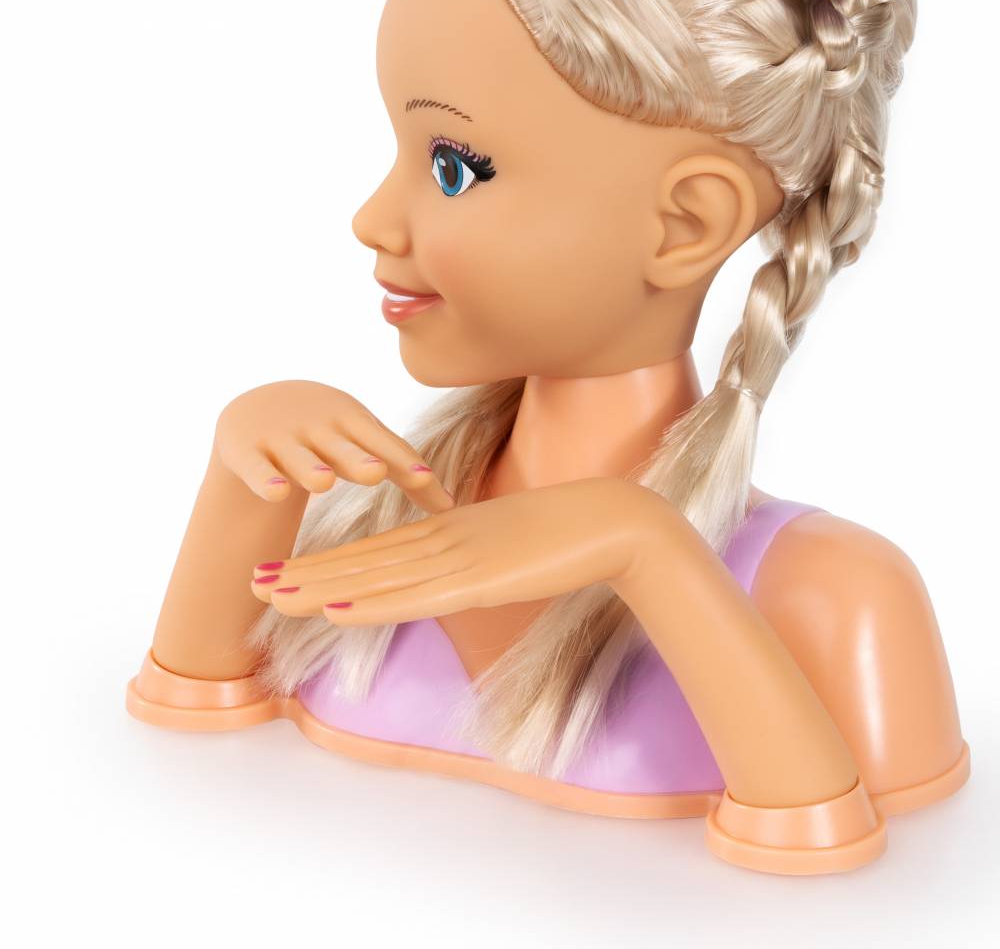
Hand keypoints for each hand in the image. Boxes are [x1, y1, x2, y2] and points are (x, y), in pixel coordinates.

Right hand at [214, 379, 453, 512]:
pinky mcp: (245, 449)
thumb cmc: (332, 434)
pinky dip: (264, 478)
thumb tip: (453, 509)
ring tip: (326, 483)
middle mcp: (320, 426)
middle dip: (359, 459)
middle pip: (343, 447)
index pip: (384, 444)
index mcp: (355, 421)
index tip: (427, 482)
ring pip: (300, 457)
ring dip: (312, 469)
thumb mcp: (364, 443)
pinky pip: (255, 466)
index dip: (404, 462)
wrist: (261, 405)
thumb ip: (404, 470)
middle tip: (376, 473)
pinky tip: (276, 491)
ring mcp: (282, 436)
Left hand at [248, 476, 681, 625]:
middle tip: (253, 582)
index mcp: (452, 529)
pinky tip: (334, 610)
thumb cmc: (572, 531)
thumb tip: (459, 574)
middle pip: (365, 561)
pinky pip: (415, 595)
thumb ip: (480, 557)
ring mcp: (460, 557)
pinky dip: (372, 602)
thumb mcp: (512, 544)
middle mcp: (445, 539)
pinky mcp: (479, 578)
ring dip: (321, 589)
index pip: (379, 550)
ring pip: (378, 577)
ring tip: (271, 597)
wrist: (615, 520)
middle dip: (307, 575)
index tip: (286, 569)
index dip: (328, 562)